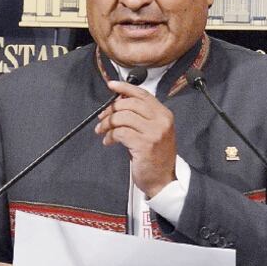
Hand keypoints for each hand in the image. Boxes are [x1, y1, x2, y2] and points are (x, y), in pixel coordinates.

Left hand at [95, 80, 176, 197]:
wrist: (163, 180)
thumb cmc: (155, 156)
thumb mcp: (154, 131)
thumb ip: (141, 115)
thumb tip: (119, 101)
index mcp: (164, 114)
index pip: (143, 94)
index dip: (125, 87)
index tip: (111, 85)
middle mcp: (161, 121)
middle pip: (129, 104)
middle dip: (111, 109)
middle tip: (102, 118)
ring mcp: (154, 132)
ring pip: (123, 117)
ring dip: (107, 123)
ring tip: (102, 131)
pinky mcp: (144, 145)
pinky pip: (120, 132)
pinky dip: (110, 136)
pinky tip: (108, 141)